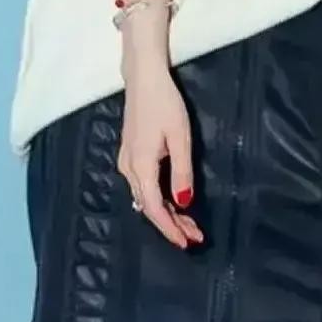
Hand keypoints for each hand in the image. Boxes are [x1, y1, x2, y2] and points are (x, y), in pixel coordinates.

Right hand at [119, 65, 203, 250]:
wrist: (143, 79)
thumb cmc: (165, 104)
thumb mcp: (180, 138)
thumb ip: (182, 171)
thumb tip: (184, 202)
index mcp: (142, 166)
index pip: (155, 209)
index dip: (170, 228)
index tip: (187, 242)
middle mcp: (129, 169)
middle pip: (149, 207)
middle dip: (171, 224)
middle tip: (194, 236)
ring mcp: (126, 162)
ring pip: (145, 198)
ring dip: (166, 213)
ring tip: (187, 224)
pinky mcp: (129, 156)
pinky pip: (143, 187)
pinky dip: (158, 199)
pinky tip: (172, 202)